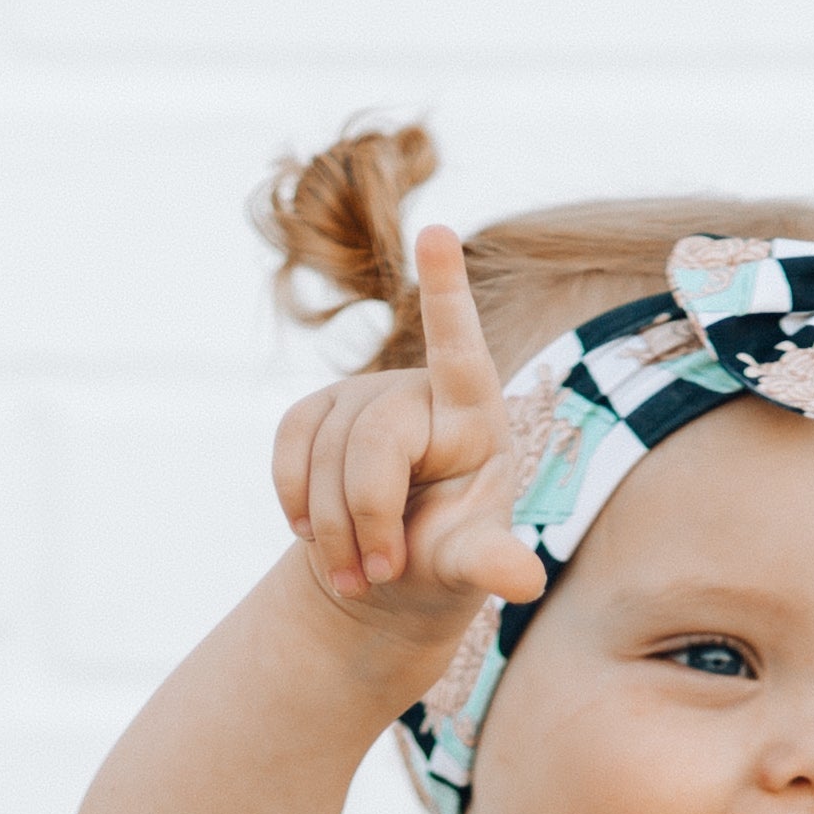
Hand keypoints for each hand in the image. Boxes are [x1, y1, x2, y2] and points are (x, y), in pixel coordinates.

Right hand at [268, 225, 545, 629]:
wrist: (389, 570)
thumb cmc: (445, 557)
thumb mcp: (469, 564)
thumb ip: (491, 563)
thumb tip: (524, 582)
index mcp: (476, 415)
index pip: (460, 349)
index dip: (444, 291)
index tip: (436, 231)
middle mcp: (421, 389)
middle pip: (373, 444)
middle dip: (366, 520)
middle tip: (377, 577)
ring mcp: (364, 394)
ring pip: (324, 454)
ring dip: (328, 530)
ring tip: (354, 575)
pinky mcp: (317, 410)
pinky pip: (289, 445)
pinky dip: (293, 500)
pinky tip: (310, 533)